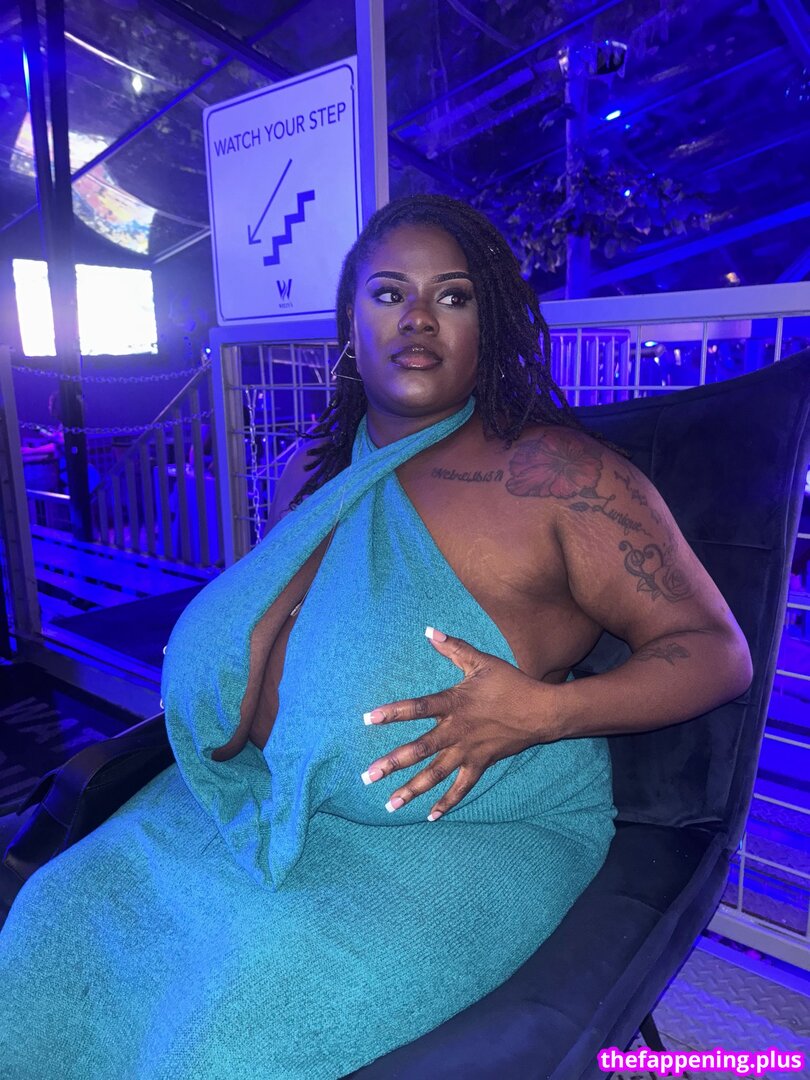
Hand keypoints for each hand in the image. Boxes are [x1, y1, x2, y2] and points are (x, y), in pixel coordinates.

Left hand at [360, 627, 561, 819]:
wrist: (542, 711)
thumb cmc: (510, 683)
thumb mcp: (481, 661)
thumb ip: (453, 647)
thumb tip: (428, 630)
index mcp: (454, 704)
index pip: (417, 708)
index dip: (392, 713)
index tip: (367, 719)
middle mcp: (457, 731)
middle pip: (420, 749)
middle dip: (392, 764)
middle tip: (367, 776)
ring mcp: (468, 751)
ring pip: (435, 774)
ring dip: (412, 790)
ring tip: (389, 804)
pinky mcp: (481, 764)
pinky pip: (461, 787)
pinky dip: (447, 802)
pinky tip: (430, 816)